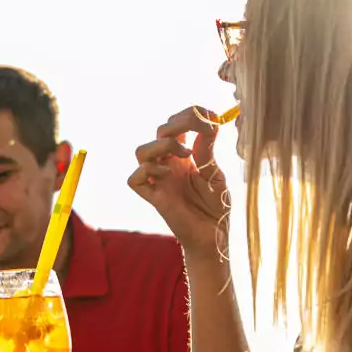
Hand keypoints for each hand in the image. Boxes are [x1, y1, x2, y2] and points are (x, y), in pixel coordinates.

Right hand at [127, 106, 230, 258]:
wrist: (214, 237)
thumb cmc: (216, 207)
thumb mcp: (216, 175)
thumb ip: (208, 152)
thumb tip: (210, 124)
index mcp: (185, 156)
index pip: (178, 125)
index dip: (191, 114)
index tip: (211, 115)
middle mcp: (169, 164)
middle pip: (160, 131)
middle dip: (181, 123)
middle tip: (204, 128)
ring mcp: (159, 180)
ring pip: (142, 150)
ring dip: (163, 145)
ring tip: (186, 155)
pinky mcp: (154, 198)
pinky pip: (135, 179)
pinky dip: (148, 171)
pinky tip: (168, 175)